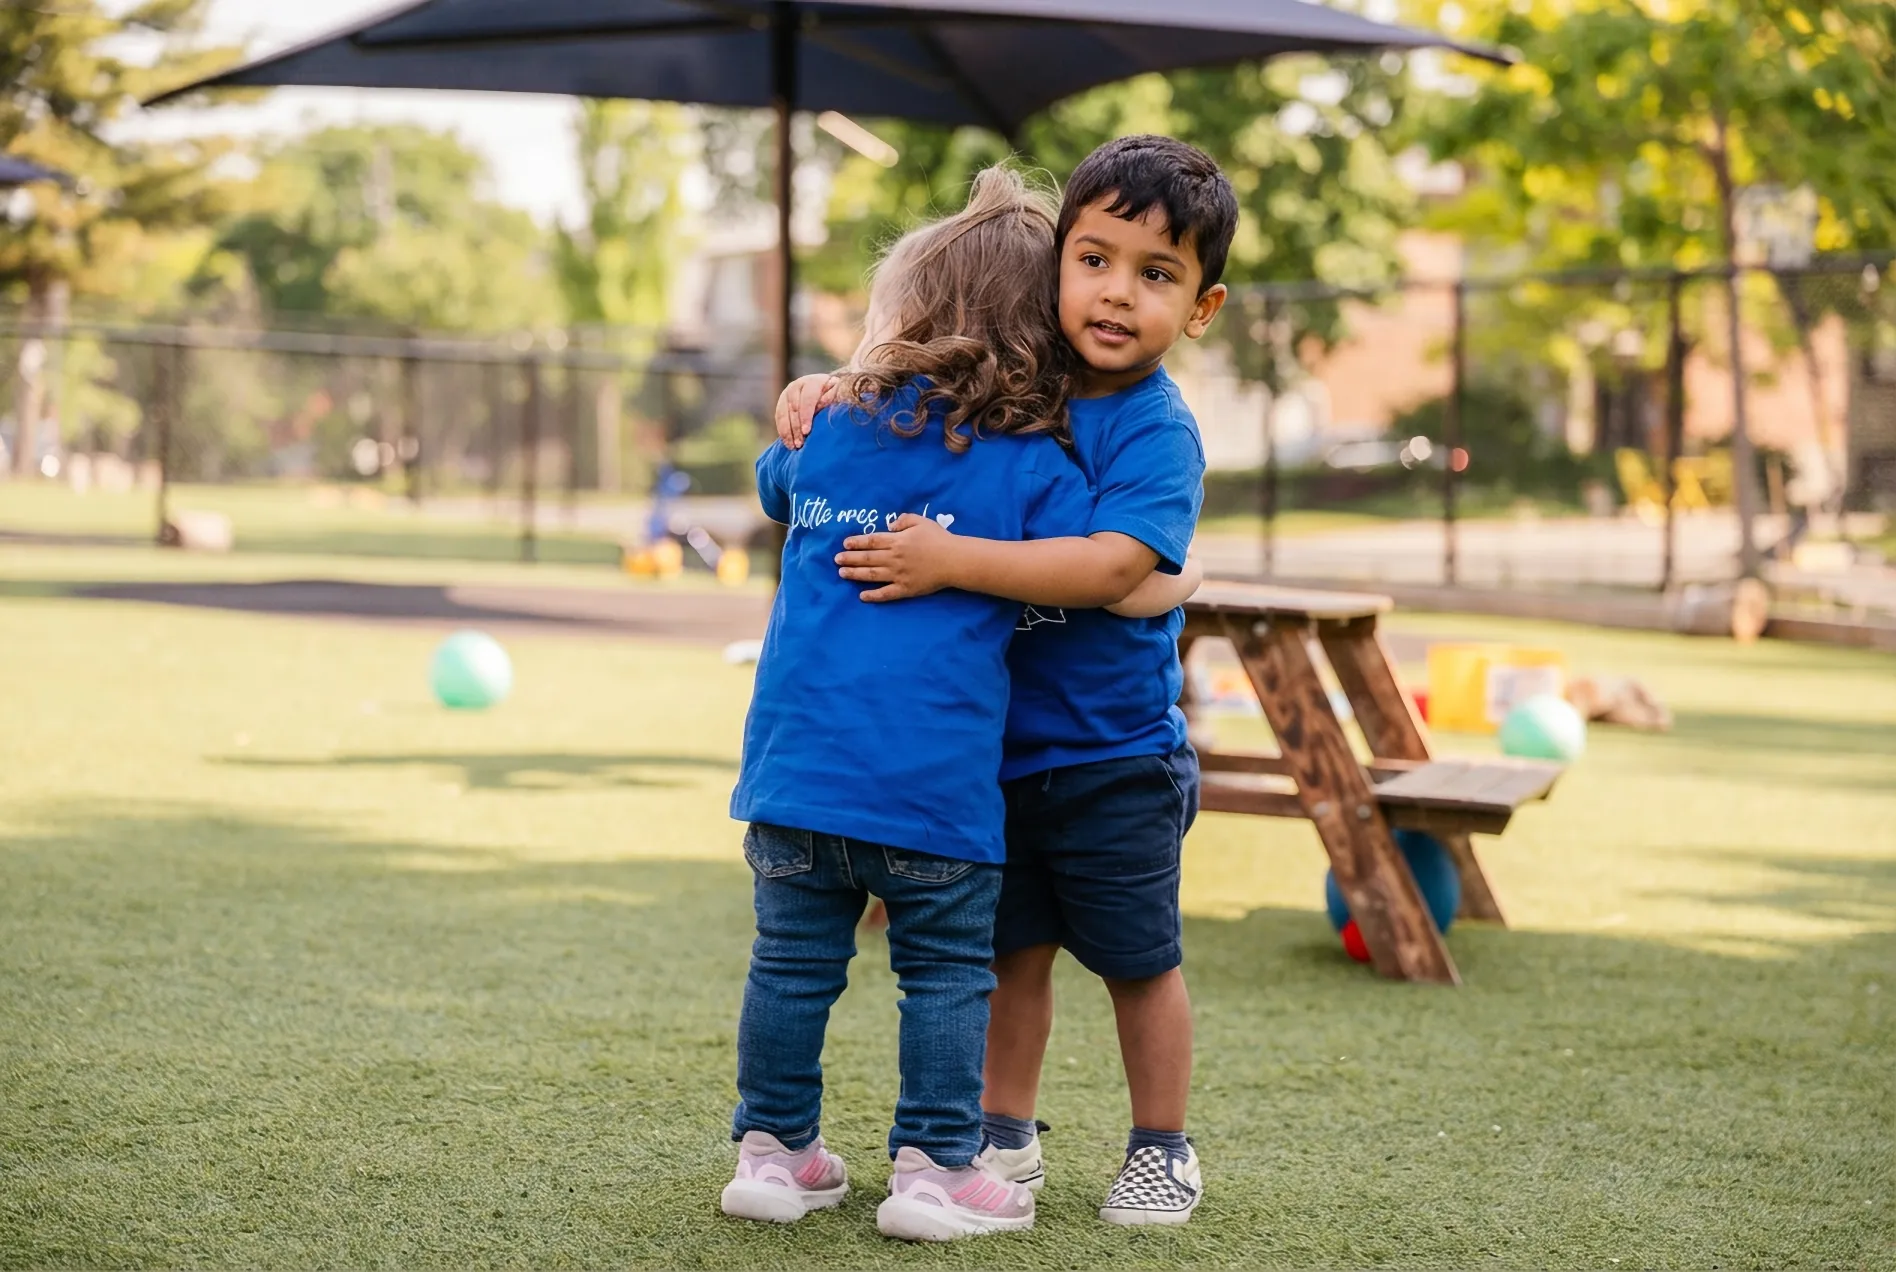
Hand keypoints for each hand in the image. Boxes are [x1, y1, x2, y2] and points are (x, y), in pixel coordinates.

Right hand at [773, 373, 839, 449]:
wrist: (825, 388)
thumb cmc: (835, 395)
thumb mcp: (837, 395)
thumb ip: (831, 398)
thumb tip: (823, 404)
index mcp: (812, 382)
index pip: (807, 400)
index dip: (806, 416)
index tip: (807, 431)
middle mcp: (797, 385)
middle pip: (794, 409)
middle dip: (796, 428)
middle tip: (800, 444)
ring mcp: (787, 393)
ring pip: (783, 414)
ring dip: (787, 432)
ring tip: (793, 446)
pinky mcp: (781, 402)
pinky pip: (779, 418)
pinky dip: (782, 431)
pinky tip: (788, 443)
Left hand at [835, 513, 958, 601]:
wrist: (954, 560)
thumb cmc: (939, 539)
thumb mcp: (921, 521)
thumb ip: (903, 520)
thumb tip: (889, 526)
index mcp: (897, 541)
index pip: (871, 541)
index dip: (856, 542)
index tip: (845, 544)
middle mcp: (894, 558)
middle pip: (867, 558)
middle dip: (850, 559)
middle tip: (836, 560)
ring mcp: (898, 575)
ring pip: (871, 575)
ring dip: (855, 574)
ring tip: (842, 574)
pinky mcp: (905, 589)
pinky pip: (886, 594)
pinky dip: (873, 595)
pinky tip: (862, 596)